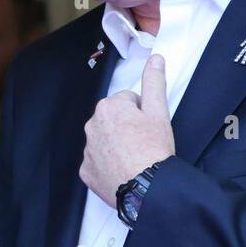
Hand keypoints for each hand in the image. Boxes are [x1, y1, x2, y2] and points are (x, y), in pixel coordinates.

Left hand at [80, 52, 174, 207]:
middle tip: (144, 142)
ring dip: (117, 145)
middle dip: (126, 127)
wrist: (146, 187)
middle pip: (113, 120)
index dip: (142, 113)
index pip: (128, 101)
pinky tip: (123, 171)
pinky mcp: (86, 171)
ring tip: (135, 158)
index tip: (149, 127)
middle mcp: (91, 126)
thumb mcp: (159, 112)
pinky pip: (97, 163)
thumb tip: (155, 59)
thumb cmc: (153, 149)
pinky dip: (108, 165)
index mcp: (108, 107)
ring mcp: (87, 150)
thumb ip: (154, 82)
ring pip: (104, 141)